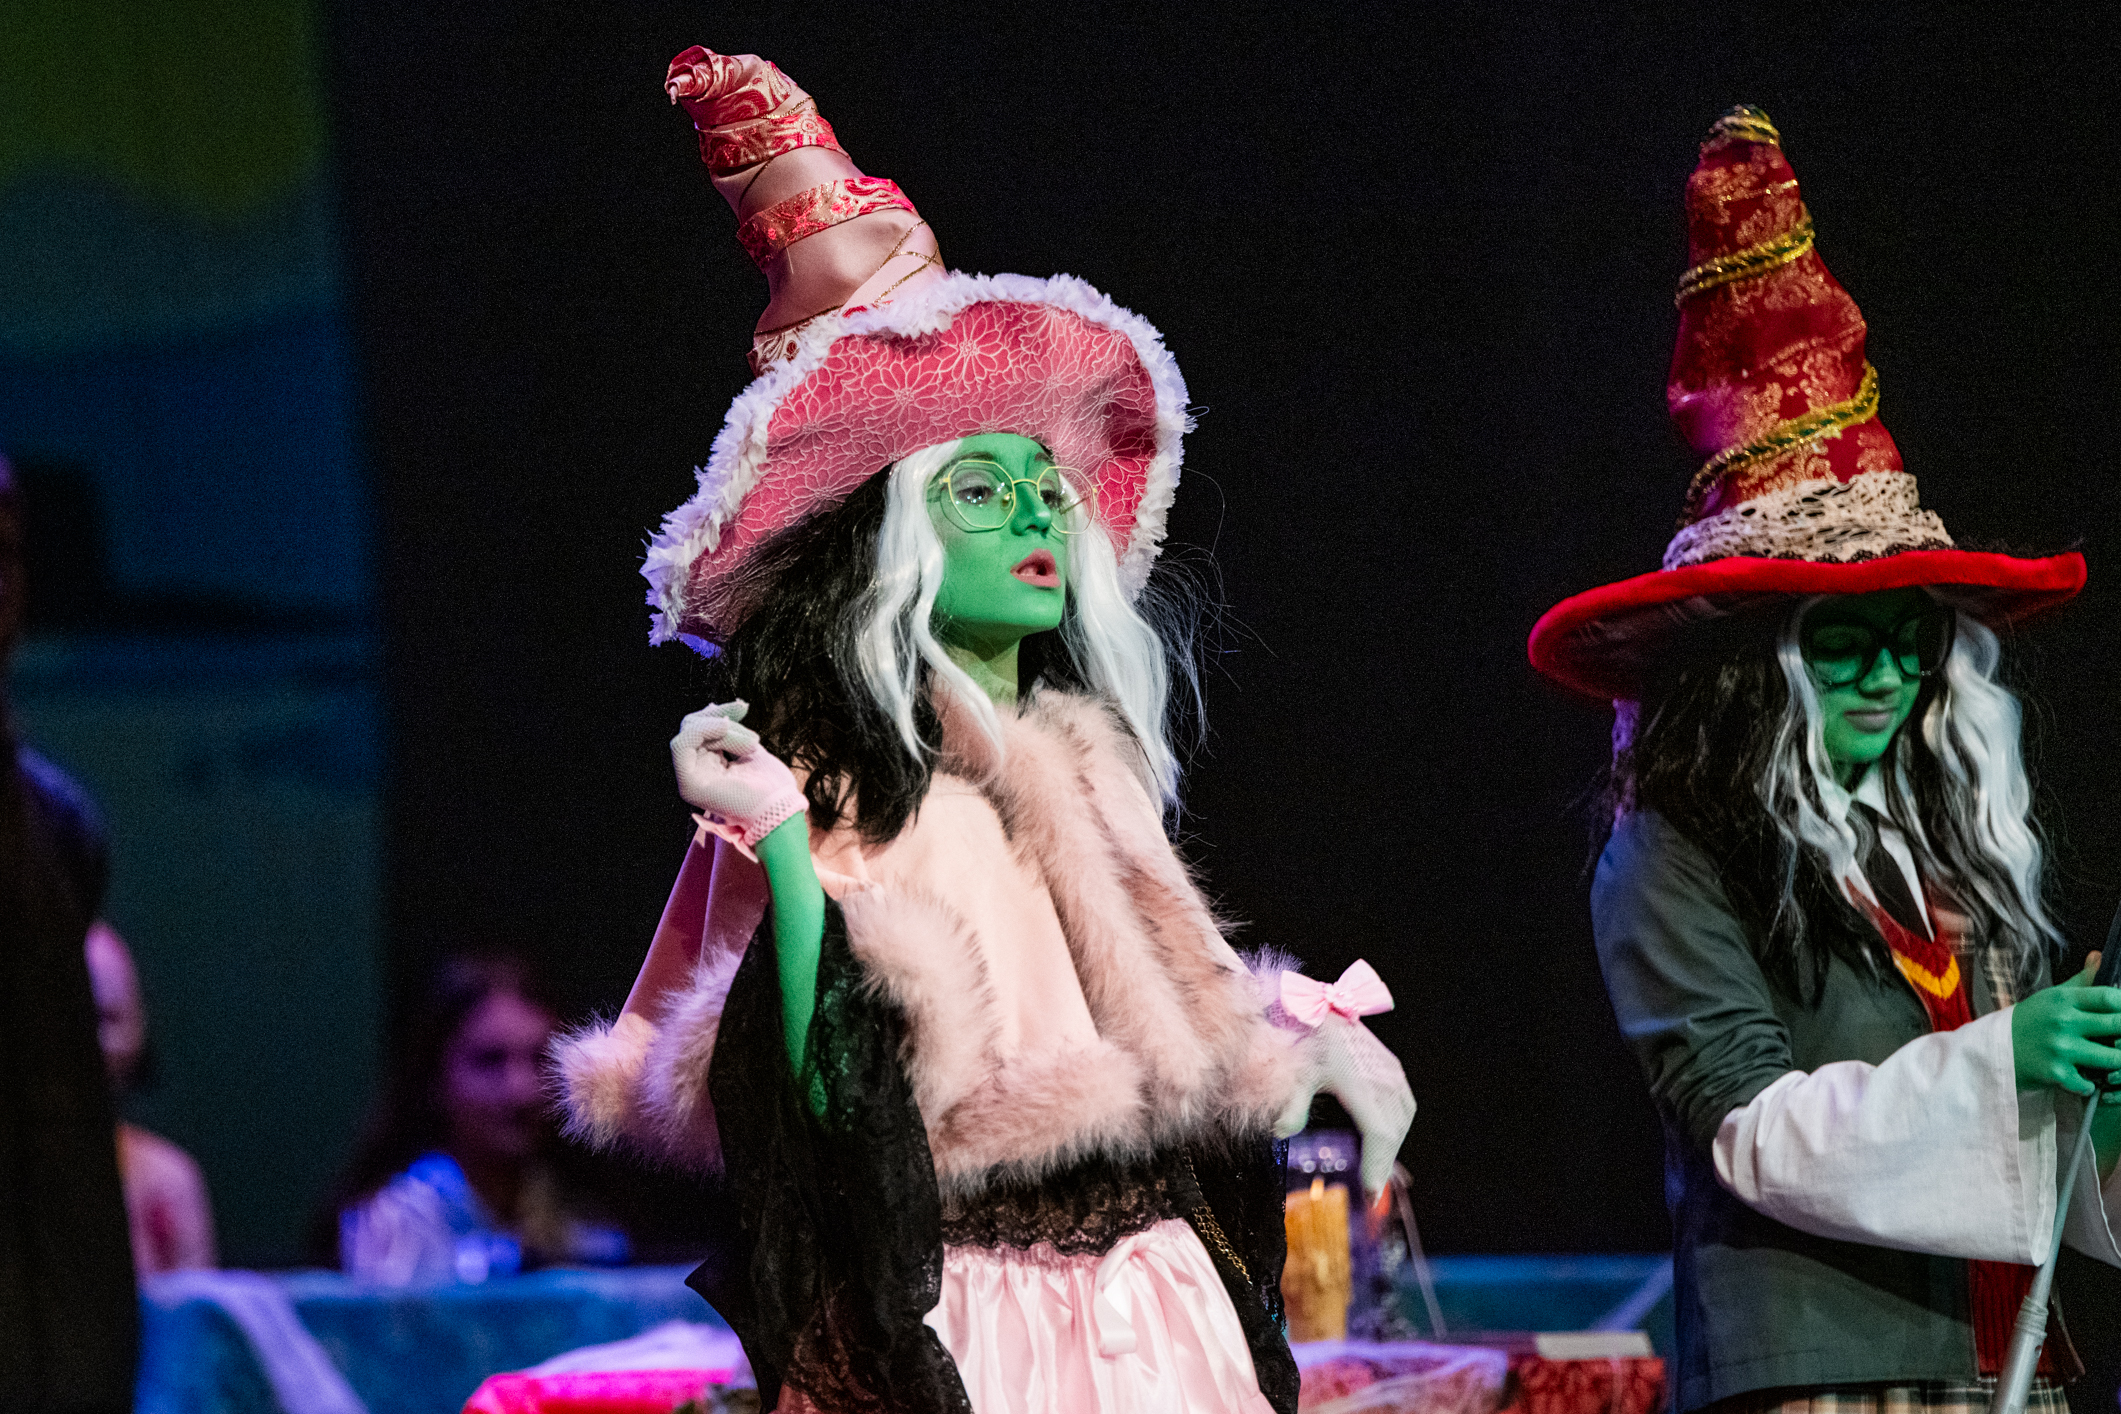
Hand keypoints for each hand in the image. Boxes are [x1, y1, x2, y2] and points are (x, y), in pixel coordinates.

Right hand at [669, 701, 806, 852]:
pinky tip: (724, 727)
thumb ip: (730, 732)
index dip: (718, 713)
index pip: (701, 732)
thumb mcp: (750, 749)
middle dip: (718, 715)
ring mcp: (691, 780)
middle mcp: (698, 772)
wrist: (780, 810)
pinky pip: (682, 745)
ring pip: (690, 734)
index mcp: (711, 766)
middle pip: (692, 729)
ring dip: (723, 729)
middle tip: (743, 711)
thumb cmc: (772, 785)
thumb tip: (713, 706)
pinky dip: (703, 730)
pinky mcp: (689, 785)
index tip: (742, 706)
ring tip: (750, 744)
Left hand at [1275, 1014, 1415, 1195]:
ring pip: (1402, 1120)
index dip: (1377, 1165)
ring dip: (1392, 1147)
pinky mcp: (1392, 1066)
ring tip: (1377, 1171)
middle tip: (1370, 1195)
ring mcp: (1390, 1071)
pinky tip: (1386, 1140)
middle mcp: (1382, 1077)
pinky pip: (1404, 1105)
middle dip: (1383, 1165)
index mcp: (1361, 1082)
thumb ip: (1291, 1104)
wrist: (1316, 1005)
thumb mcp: (1294, 1072)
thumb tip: (1280, 1132)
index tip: (1370, 1193)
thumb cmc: (1304, 1037)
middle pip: (1392, 1132)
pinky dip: (1398, 1128)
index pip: (1378, 1133)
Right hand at [2012, 952, 2120, 1097]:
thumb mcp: (2052, 996)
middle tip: (2118, 1039)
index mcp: (2064, 1000)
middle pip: (2117, 1025)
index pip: (2109, 997)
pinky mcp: (2056, 1073)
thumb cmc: (2029, 1021)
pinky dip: (2090, 1085)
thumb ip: (2082, 980)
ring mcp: (2061, 1048)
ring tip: (2110, 1062)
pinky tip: (2085, 1080)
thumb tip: (2100, 955)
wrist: (1994, 1049)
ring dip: (2116, 1062)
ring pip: (2113, 1058)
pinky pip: (2089, 1084)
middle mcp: (2064, 1021)